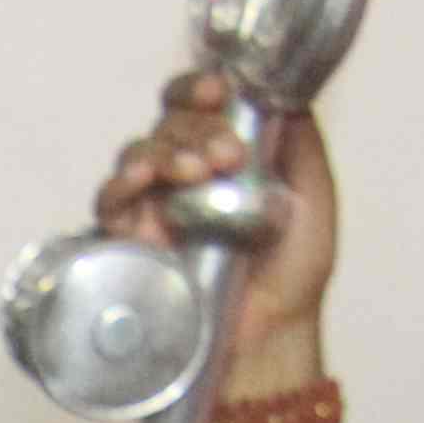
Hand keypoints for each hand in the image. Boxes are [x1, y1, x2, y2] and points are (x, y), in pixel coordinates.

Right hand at [93, 69, 341, 364]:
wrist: (271, 334)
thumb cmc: (292, 273)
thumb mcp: (313, 199)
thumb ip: (300, 145)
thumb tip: (281, 92)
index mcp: (223, 155)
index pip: (199, 104)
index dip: (201, 88)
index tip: (219, 91)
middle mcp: (183, 173)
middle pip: (169, 122)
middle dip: (196, 128)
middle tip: (227, 156)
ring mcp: (153, 206)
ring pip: (139, 153)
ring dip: (164, 152)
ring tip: (194, 172)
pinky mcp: (129, 241)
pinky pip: (110, 200)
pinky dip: (121, 183)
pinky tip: (140, 181)